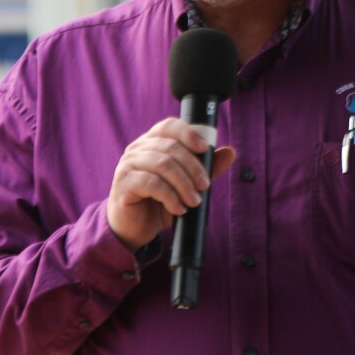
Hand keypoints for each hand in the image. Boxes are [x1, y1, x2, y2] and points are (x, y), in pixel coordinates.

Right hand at [106, 118, 236, 250]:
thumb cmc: (159, 202)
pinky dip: (170, 197)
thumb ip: (206, 167)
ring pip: (163, 165)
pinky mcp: (124, 184)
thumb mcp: (187, 184)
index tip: (204, 148)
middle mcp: (137, 149)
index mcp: (151, 142)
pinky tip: (178, 208)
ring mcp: (128, 165)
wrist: (135, 228)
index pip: (169, 126)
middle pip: (170, 147)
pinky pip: (151, 183)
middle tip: (205, 186)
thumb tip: (230, 152)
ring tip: (194, 201)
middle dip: (193, 167)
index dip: (188, 133)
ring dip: (184, 184)